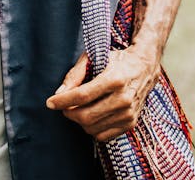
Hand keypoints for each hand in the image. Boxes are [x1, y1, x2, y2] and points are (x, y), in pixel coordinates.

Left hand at [45, 47, 159, 141]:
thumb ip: (75, 74)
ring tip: (76, 109)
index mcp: (114, 79)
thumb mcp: (95, 58)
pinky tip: (90, 115)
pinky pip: (103, 135)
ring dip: (78, 121)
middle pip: (86, 115)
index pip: (82, 95)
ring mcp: (128, 113)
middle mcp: (123, 98)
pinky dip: (91, 129)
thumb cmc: (115, 60)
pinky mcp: (130, 123)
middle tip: (63, 106)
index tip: (50, 102)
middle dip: (68, 113)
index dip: (63, 101)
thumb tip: (59, 93)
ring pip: (92, 128)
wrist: (144, 67)